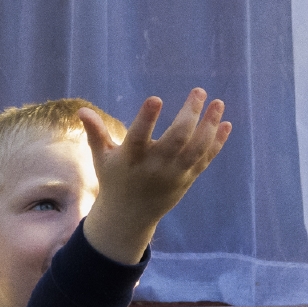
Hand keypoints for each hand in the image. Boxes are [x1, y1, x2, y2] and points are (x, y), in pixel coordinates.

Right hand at [79, 89, 230, 263]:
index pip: (138, 137)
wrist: (132, 215)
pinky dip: (217, 142)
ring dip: (209, 125)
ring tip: (218, 102)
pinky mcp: (187, 178)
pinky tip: (225, 122)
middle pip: (176, 140)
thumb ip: (96, 133)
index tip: (155, 98)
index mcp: (131, 159)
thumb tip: (82, 110)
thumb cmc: (115, 179)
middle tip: (199, 91)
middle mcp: (155, 167)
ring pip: (196, 148)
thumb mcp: (102, 158)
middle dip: (190, 114)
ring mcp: (175, 174)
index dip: (146, 119)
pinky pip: (205, 158)